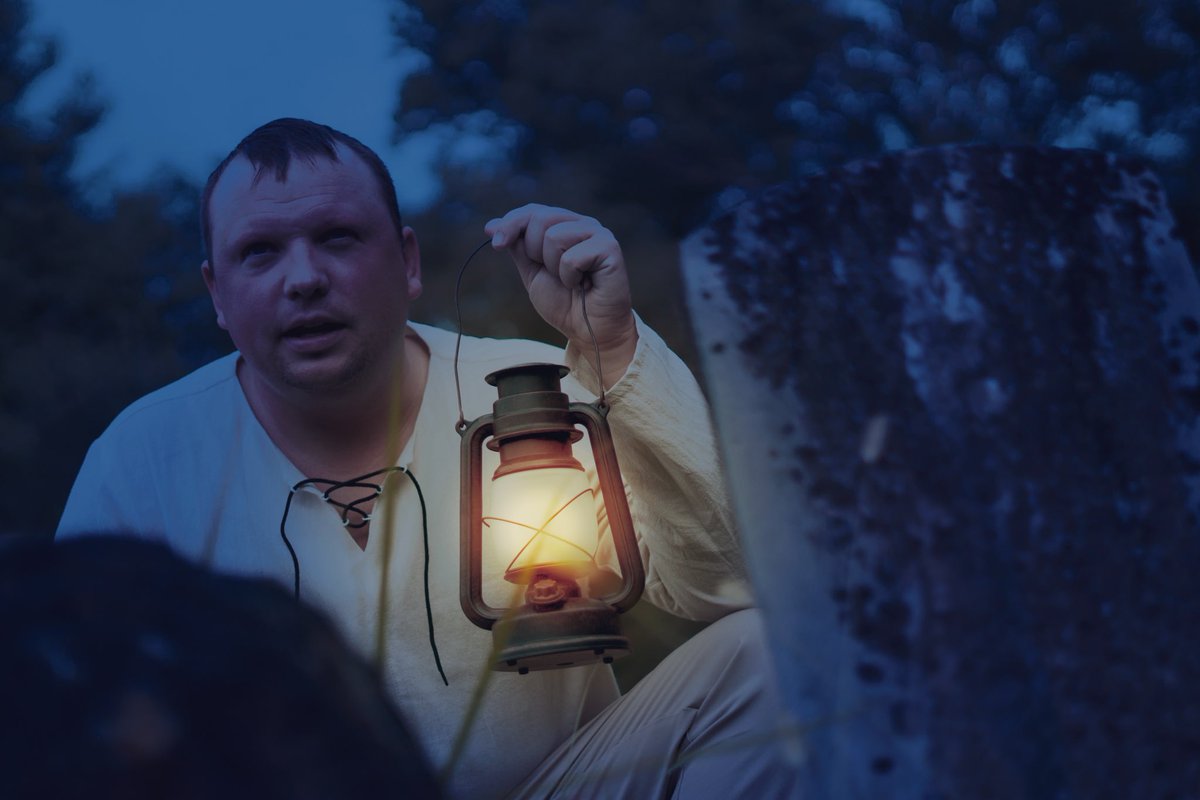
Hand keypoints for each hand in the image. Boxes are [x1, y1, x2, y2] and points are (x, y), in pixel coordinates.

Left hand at [485, 204, 637, 387]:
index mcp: (566, 226)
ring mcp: (598, 234)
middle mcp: (583, 224)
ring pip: (554, 236)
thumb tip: (491, 226)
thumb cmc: (565, 303)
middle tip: (553, 274)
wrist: (589, 331)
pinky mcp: (609, 248)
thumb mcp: (532, 272)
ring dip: (554, 268)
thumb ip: (518, 247)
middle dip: (535, 252)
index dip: (511, 224)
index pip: (533, 211)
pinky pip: (571, 257)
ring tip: (572, 280)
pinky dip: (570, 277)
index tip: (496, 244)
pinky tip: (585, 285)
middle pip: (540, 219)